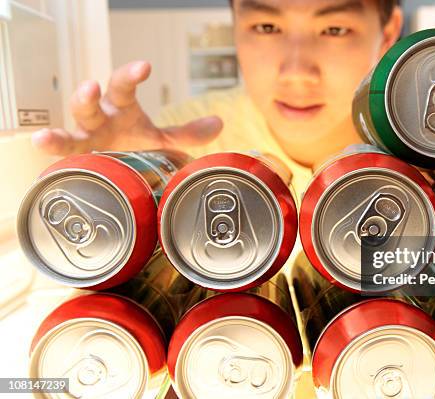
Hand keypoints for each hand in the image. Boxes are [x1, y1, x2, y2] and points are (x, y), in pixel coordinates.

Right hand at [32, 61, 222, 154]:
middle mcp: (100, 119)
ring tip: (47, 135)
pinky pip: (62, 154)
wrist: (121, 169)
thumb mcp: (161, 139)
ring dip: (61, 129)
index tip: (144, 66)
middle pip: (90, 103)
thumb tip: (219, 124)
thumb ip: (186, 133)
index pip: (124, 85)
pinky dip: (50, 151)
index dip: (131, 75)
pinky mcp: (78, 159)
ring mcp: (85, 138)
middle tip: (92, 86)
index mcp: (121, 108)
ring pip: (71, 127)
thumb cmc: (136, 146)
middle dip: (88, 95)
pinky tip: (40, 145)